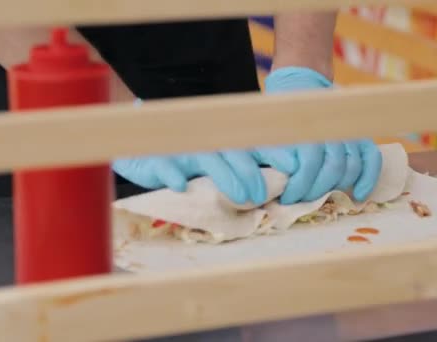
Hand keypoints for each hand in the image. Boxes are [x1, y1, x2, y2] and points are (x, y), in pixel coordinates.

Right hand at [112, 151, 266, 204]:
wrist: (143, 147)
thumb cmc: (188, 160)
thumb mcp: (218, 162)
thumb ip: (242, 170)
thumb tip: (276, 186)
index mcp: (226, 141)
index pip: (255, 143)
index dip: (275, 153)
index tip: (293, 167)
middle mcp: (208, 141)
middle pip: (235, 153)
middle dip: (251, 173)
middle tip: (261, 195)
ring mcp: (184, 148)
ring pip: (208, 158)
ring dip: (226, 177)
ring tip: (240, 197)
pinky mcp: (158, 158)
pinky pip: (166, 164)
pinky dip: (173, 174)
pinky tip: (181, 185)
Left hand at [262, 67, 381, 203]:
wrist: (300, 81)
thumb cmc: (278, 112)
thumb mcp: (264, 129)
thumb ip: (266, 155)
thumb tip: (264, 187)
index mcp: (306, 123)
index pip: (308, 162)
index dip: (299, 185)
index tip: (287, 198)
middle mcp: (331, 126)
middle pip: (332, 168)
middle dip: (316, 190)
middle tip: (300, 200)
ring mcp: (349, 130)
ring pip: (351, 167)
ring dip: (336, 187)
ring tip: (317, 197)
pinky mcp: (360, 135)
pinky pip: (372, 158)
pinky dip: (368, 178)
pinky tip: (359, 194)